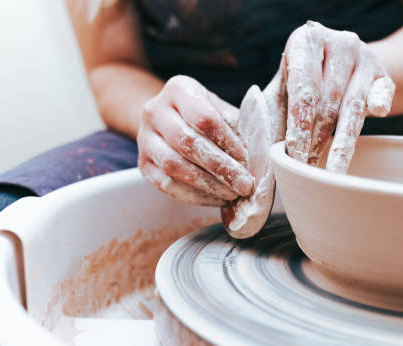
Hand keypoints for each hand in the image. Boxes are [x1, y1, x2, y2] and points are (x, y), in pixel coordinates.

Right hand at [138, 75, 254, 205]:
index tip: (247, 161)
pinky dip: (194, 195)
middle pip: (187, 143)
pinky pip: (166, 185)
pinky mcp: (143, 164)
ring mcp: (144, 139)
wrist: (167, 120)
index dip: (228, 142)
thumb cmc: (203, 114)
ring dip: (208, 185)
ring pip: (174, 166)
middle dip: (220, 168)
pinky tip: (215, 198)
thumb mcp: (220, 109)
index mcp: (179, 89)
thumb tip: (260, 156)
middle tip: (244, 185)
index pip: (204, 118)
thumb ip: (238, 127)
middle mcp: (155, 111)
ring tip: (232, 194)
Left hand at [283, 21, 395, 172]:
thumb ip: (271, 116)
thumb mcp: (283, 91)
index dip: (300, 128)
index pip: (303, 92)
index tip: (295, 158)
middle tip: (308, 171)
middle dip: (317, 141)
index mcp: (307, 41)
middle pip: (328, 101)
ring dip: (342, 143)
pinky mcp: (384, 73)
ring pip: (353, 105)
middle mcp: (339, 42)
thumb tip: (265, 156)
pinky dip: (379, 104)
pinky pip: (383, 93)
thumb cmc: (303, 81)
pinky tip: (377, 114)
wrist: (340, 61)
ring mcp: (366, 56)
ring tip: (332, 172)